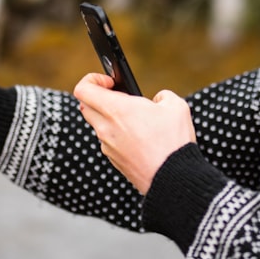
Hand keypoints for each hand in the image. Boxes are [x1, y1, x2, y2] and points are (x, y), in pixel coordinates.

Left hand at [73, 74, 195, 194]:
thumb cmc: (173, 142)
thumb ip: (163, 96)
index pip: (83, 89)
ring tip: (136, 119)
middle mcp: (106, 128)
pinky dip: (118, 135)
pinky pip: (108, 141)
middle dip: (100, 97)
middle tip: (122, 98)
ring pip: (98, 125)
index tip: (110, 82)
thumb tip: (158, 100)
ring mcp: (107, 146)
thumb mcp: (176, 107)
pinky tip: (140, 138)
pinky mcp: (114, 160)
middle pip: (86, 106)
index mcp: (116, 110)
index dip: (92, 79)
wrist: (173, 179)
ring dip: (111, 117)